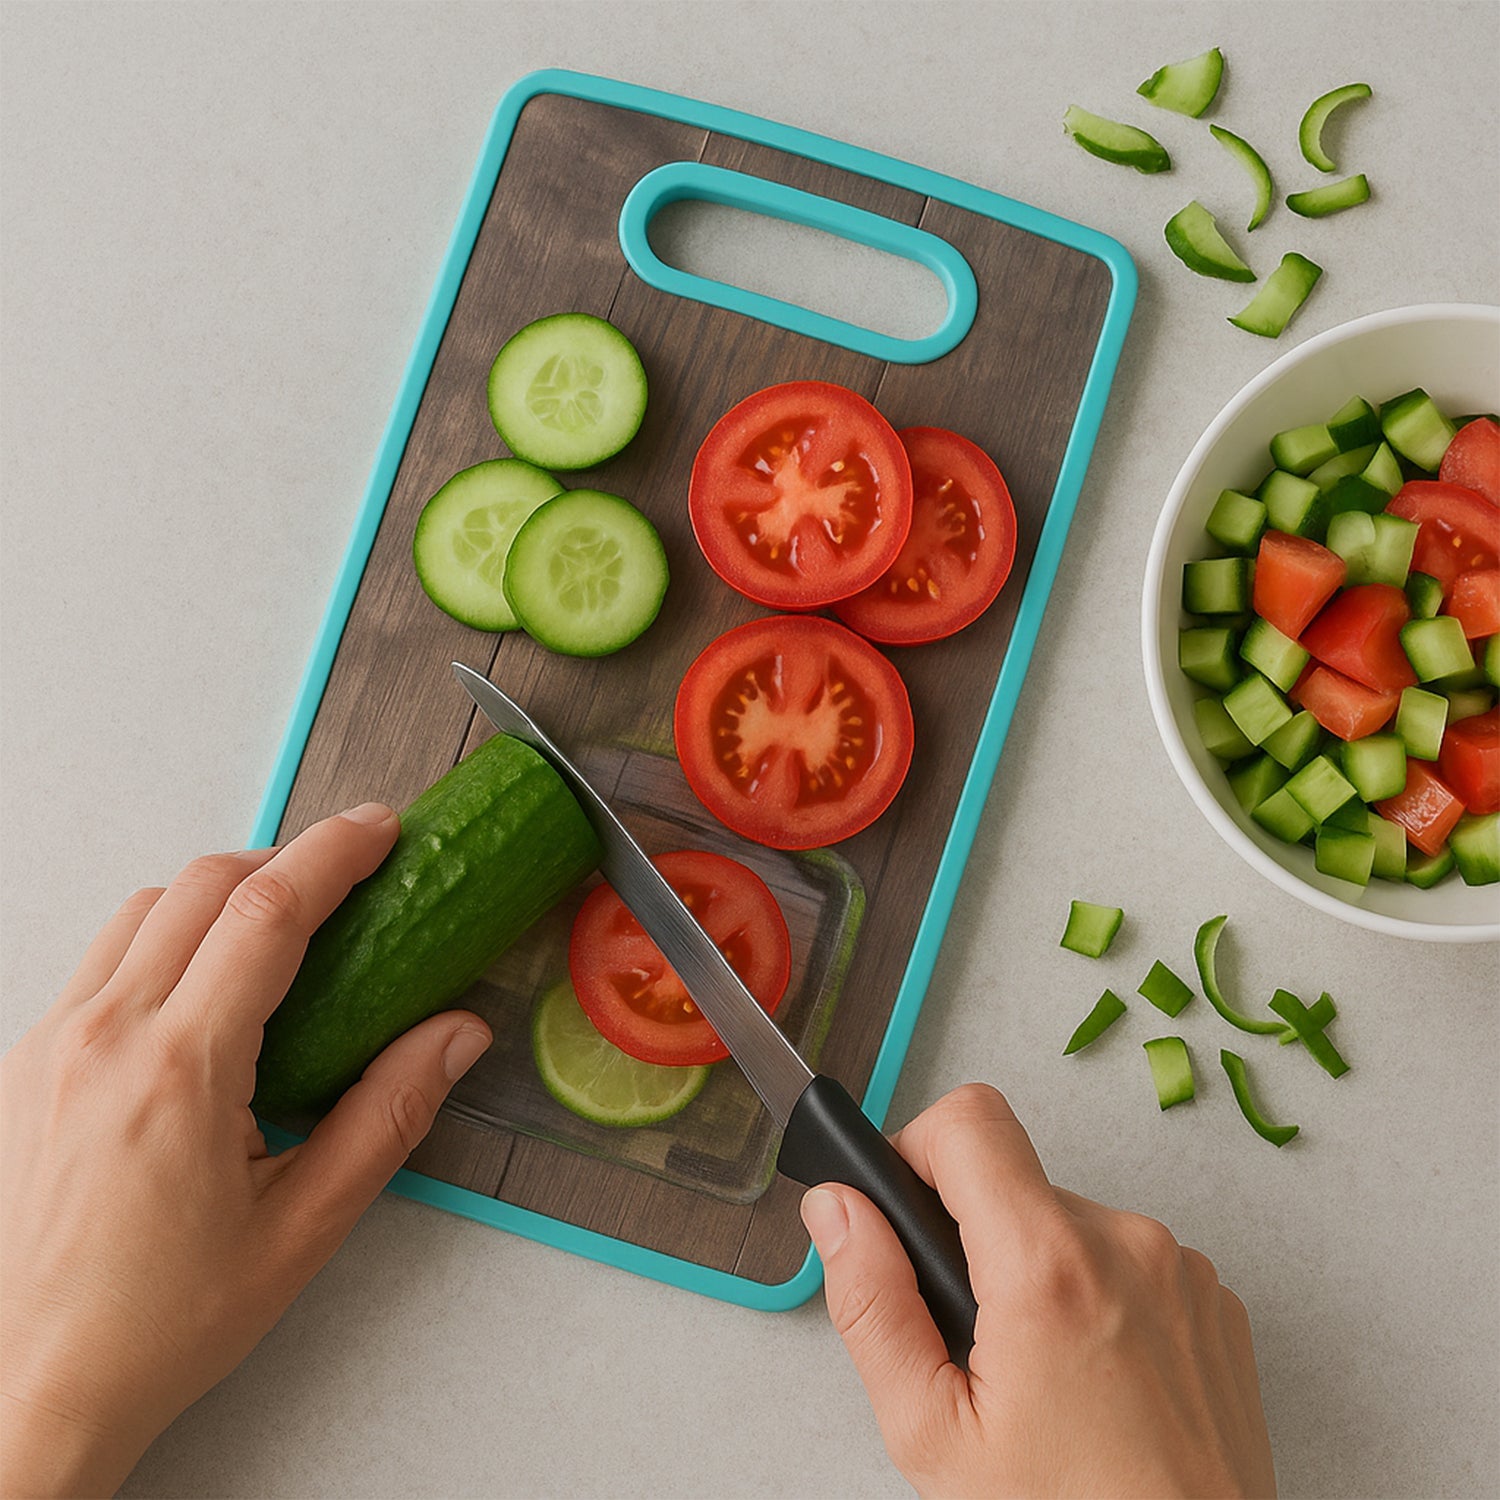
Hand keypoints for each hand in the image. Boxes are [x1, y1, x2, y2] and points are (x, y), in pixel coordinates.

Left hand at [0, 804, 492, 1497]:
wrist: (27, 1390)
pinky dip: (164, 936)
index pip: (266, 913)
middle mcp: (102, 1039)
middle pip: (200, 886)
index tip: (377, 829)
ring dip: (218, 893)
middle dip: (284, 859)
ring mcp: (50, 1046)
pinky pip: (102, 958)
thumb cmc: (154, 1326)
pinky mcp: (24, 1064)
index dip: (332, 853)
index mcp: (178, 1072)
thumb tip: (456, 1035)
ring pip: (142, 910)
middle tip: (346, 871)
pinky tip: (203, 986)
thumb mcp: (302, 1228)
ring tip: (279, 924)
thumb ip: (388, 1115)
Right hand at [800, 1084, 1275, 1498]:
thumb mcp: (933, 1432)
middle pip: (1012, 1181)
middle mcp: (1126, 1244)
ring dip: (1038, 1274)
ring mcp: (1181, 1268)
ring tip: (1042, 1377)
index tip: (908, 1205)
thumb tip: (839, 1211)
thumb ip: (871, 1303)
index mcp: (1049, 1266)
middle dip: (975, 1242)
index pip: (969, 1118)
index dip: (917, 1147)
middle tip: (975, 1345)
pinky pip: (1127, 1258)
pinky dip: (1097, 1298)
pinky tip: (1094, 1379)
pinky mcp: (1213, 1297)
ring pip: (1068, 1222)